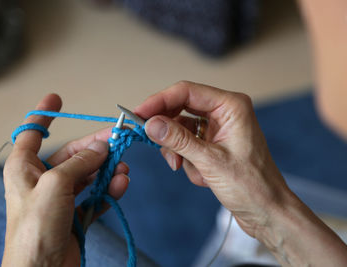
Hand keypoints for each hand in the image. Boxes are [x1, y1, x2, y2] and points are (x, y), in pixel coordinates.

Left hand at [2, 94, 129, 266]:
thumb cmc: (35, 227)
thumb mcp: (56, 184)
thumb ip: (80, 162)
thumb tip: (102, 147)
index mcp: (24, 167)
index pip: (32, 132)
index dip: (44, 114)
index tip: (56, 98)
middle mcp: (41, 179)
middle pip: (72, 154)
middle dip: (95, 147)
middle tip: (118, 140)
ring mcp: (59, 198)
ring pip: (88, 175)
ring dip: (107, 171)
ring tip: (124, 170)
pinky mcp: (74, 214)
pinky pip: (94, 195)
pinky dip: (108, 190)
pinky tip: (120, 186)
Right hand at [135, 81, 346, 265]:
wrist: (266, 211)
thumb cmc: (251, 186)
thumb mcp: (210, 161)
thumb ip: (178, 140)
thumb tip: (151, 124)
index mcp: (231, 106)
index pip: (187, 91)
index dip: (159, 100)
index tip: (139, 113)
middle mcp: (224, 112)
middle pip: (181, 108)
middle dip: (167, 128)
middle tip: (150, 139)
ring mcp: (218, 128)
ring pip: (181, 128)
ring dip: (177, 149)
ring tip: (182, 166)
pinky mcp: (213, 143)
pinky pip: (187, 143)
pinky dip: (185, 158)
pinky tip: (199, 175)